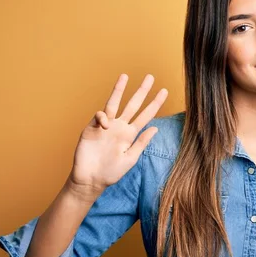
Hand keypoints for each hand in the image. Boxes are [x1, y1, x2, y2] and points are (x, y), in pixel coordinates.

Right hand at [67, 74, 167, 201]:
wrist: (90, 180)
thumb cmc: (111, 173)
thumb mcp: (130, 158)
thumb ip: (141, 143)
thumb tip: (156, 128)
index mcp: (130, 135)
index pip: (146, 116)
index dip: (155, 104)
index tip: (164, 91)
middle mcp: (120, 127)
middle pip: (133, 105)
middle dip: (141, 91)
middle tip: (150, 77)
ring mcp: (106, 126)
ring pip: (114, 103)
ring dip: (119, 90)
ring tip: (125, 76)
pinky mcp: (92, 128)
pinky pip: (100, 115)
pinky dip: (103, 116)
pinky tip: (105, 124)